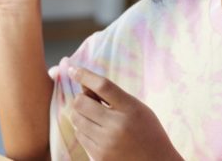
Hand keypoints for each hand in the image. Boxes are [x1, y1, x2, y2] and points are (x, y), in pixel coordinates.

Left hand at [68, 66, 182, 160]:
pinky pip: (79, 135)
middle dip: (82, 99)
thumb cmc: (147, 131)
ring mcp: (107, 143)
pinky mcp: (100, 156)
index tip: (73, 69)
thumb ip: (113, 96)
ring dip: (82, 115)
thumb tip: (83, 85)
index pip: (103, 85)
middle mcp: (118, 125)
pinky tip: (98, 132)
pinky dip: (84, 130)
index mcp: (131, 108)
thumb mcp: (137, 108)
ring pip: (76, 119)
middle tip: (91, 102)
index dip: (85, 75)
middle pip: (81, 103)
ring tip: (97, 119)